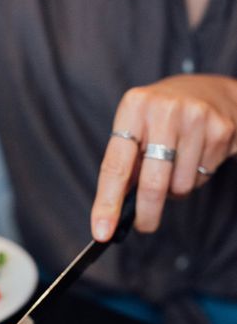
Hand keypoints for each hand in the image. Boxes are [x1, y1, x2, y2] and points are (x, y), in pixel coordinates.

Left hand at [91, 74, 236, 239]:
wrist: (210, 91)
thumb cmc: (162, 117)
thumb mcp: (136, 127)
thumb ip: (124, 163)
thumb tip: (113, 212)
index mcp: (133, 107)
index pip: (115, 165)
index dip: (107, 202)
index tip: (102, 231)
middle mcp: (163, 110)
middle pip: (151, 183)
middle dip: (147, 213)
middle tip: (144, 225)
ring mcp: (195, 118)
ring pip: (180, 186)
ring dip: (176, 189)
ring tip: (176, 166)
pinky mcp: (221, 130)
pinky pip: (202, 178)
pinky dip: (196, 177)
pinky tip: (196, 156)